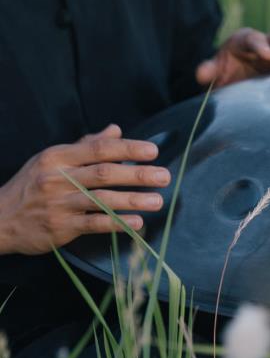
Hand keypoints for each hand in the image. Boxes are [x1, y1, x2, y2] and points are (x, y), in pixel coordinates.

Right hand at [0, 124, 171, 255]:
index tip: (153, 151)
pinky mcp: (60, 227)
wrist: (0, 219)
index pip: (99, 149)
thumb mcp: (52, 160)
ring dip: (132, 200)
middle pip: (104, 173)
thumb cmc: (31, 186)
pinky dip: (116, 223)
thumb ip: (85, 146)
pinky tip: (137, 223)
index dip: (128, 149)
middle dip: (137, 174)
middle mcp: (58, 178)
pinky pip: (93, 224)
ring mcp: (59, 203)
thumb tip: (116, 130)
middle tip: (164, 176)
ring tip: (157, 200)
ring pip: (102, 200)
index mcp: (58, 157)